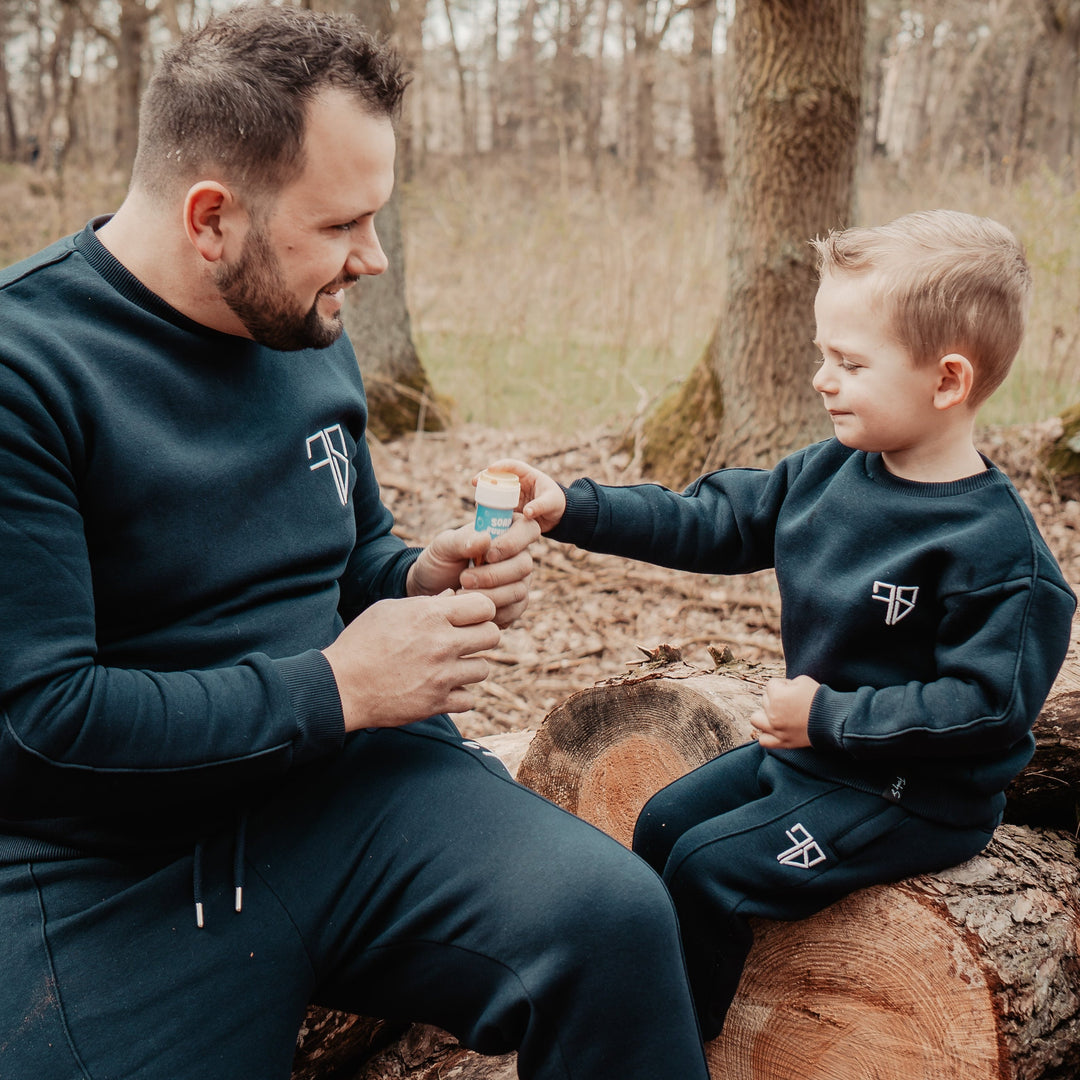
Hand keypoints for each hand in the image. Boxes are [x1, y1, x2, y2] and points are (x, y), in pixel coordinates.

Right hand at [323, 591, 499, 730]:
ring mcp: (441, 676)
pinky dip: (459, 695)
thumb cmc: (361, 642)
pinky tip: (443, 688)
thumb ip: (425, 603)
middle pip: (492, 635)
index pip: (484, 606)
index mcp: (430, 615)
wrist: (341, 685)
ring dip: (470, 667)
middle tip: (465, 641)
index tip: (468, 616)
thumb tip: (452, 596)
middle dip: (481, 636)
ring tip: (450, 666)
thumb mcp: (389, 610)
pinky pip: (469, 699)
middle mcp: (442, 644)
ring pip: (483, 668)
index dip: (479, 610)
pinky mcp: (437, 703)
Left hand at [406, 516, 540, 627]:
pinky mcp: (515, 606)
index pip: (528, 529)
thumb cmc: (441, 561)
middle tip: (464, 578)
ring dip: (489, 594)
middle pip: (524, 565)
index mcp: (508, 531)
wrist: (433, 591)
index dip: (513, 542)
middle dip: (493, 575)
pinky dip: (490, 611)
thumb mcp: (444, 546)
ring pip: (518, 590)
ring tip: (461, 592)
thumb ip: (462, 540)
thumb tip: (486, 538)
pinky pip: (513, 611)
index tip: (488, 555)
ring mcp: (520, 582)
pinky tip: (470, 607)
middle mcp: (520, 556)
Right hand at [479, 459, 566, 533]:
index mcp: (528, 475)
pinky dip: (490, 509)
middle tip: (475, 482)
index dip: (501, 465)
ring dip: (485, 495)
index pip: (513, 466)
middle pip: (499, 477)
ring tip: (477, 501)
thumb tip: (527, 513)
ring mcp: (512, 496)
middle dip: (486, 478)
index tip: (490, 469)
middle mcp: (517, 483)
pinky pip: (498, 507)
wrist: (558, 518)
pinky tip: (482, 514)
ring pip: (496, 492)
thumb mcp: (551, 503)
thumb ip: (539, 506)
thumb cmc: (557, 504)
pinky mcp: (510, 508)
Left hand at [750, 675, 818, 749]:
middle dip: (777, 698)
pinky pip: (763, 740)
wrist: (833, 720)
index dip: (784, 685)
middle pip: (765, 699)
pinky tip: (775, 729)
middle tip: (793, 702)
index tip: (796, 691)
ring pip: (756, 719)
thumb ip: (786, 683)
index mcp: (777, 697)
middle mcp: (772, 714)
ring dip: (764, 715)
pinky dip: (766, 735)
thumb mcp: (802, 680)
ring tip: (777, 714)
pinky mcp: (782, 742)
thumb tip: (780, 689)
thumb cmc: (819, 698)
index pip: (771, 684)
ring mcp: (775, 730)